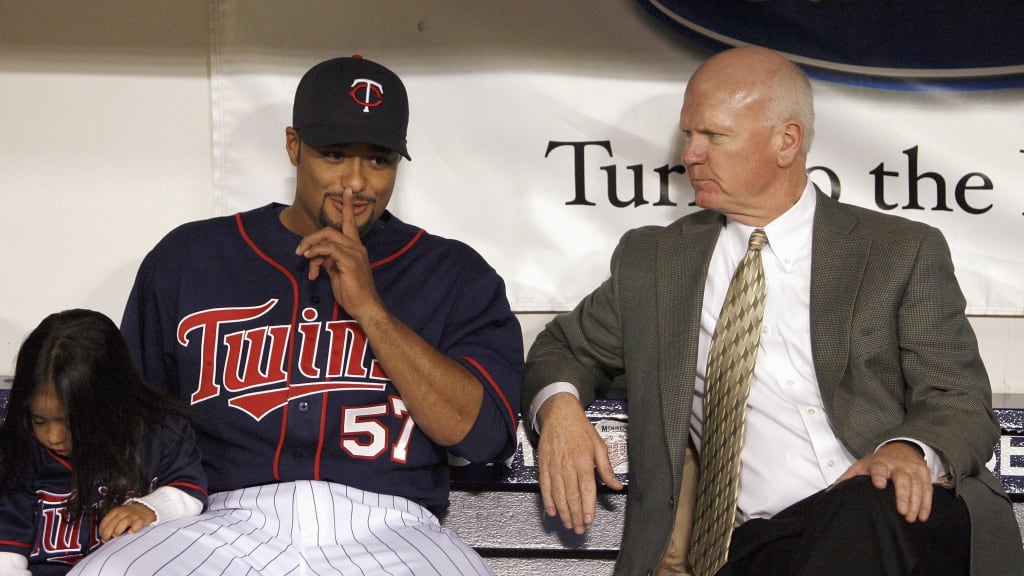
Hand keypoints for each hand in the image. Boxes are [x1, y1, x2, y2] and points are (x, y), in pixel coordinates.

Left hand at [98, 502, 156, 541]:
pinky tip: (131, 532)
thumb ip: (112, 526)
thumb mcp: (119, 518)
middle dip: (108, 533)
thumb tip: (104, 539)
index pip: (105, 522)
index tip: (102, 537)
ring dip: (118, 530)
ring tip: (117, 536)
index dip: (102, 531)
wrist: (146, 509)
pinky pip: (137, 524)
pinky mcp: (142, 520)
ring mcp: (133, 516)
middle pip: (112, 522)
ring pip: (123, 522)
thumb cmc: (130, 517)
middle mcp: (123, 513)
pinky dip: (134, 529)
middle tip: (107, 540)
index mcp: (115, 512)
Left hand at [294, 188, 381, 320]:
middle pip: (331, 229)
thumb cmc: (353, 293)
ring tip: (303, 257)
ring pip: (328, 236)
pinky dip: (316, 252)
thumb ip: (329, 261)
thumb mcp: (337, 274)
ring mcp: (354, 253)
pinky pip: (329, 249)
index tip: (347, 191)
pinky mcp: (350, 261)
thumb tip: (317, 257)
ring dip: (311, 245)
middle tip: (300, 250)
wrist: (365, 307)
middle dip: (312, 237)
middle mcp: (357, 247)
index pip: (350, 222)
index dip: (348, 206)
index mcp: (355, 248)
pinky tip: (309, 260)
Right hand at [536, 393, 623, 534]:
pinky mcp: (543, 465)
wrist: (559, 413)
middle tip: (579, 528)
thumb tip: (617, 485)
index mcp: (583, 461)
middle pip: (572, 496)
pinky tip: (552, 511)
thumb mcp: (599, 445)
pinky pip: (544, 486)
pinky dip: (547, 500)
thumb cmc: (580, 428)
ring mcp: (554, 466)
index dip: (587, 506)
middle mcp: (568, 465)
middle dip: (575, 515)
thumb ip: (606, 468)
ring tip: (568, 524)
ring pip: (558, 494)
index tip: (589, 519)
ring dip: (563, 512)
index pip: (586, 489)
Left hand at [832, 441, 932, 522]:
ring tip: (911, 518)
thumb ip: (848, 478)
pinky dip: (926, 504)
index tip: (879, 485)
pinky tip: (922, 516)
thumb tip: (831, 492)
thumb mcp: (862, 466)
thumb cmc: (878, 463)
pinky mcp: (924, 474)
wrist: (902, 449)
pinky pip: (927, 490)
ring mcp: (913, 469)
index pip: (879, 468)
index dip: (879, 476)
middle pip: (902, 479)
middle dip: (903, 495)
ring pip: (916, 486)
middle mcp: (898, 465)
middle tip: (902, 511)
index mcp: (880, 462)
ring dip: (915, 503)